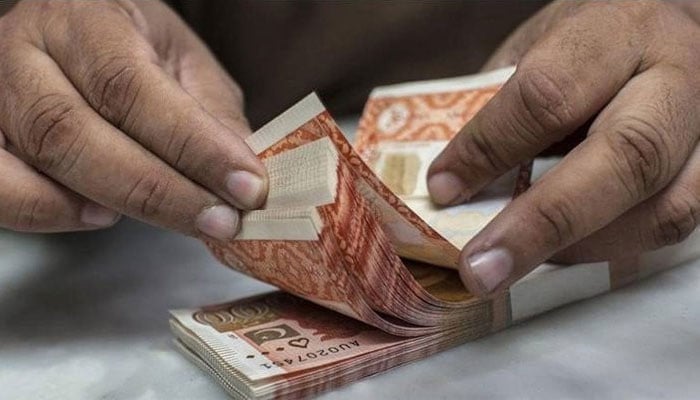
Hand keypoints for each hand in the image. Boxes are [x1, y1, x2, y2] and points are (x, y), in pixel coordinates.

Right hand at [0, 0, 266, 238]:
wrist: (76, 36)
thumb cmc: (137, 50)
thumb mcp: (186, 65)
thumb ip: (212, 117)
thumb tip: (245, 181)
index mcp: (88, 19)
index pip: (133, 86)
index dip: (193, 146)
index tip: (247, 187)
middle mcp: (26, 49)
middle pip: (76, 130)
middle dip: (159, 190)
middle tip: (219, 221)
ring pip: (38, 158)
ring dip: (110, 201)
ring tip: (173, 218)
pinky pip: (1, 189)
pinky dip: (49, 212)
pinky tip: (99, 215)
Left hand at [427, 0, 699, 296]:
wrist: (672, 30)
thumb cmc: (594, 43)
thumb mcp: (540, 47)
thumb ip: (504, 106)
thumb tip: (454, 184)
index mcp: (617, 28)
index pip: (549, 94)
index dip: (490, 148)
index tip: (443, 189)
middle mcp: (678, 75)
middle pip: (626, 157)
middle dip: (542, 222)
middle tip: (480, 268)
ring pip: (663, 208)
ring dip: (578, 248)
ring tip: (515, 264)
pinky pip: (673, 226)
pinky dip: (610, 248)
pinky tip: (563, 249)